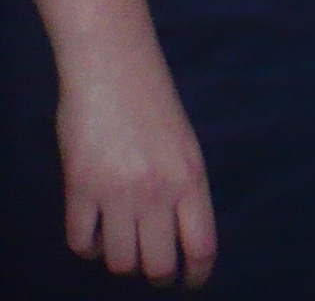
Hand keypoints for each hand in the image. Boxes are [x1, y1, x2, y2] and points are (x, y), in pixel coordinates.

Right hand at [57, 47, 215, 287]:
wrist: (114, 69)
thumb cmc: (154, 103)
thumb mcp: (184, 146)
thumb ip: (183, 188)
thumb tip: (180, 232)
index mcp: (191, 178)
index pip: (200, 245)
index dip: (196, 273)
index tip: (191, 282)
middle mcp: (157, 192)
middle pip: (157, 264)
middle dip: (158, 275)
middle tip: (156, 273)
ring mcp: (117, 193)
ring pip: (119, 260)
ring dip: (122, 261)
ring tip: (124, 249)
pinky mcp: (79, 189)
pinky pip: (81, 242)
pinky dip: (88, 248)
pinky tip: (94, 239)